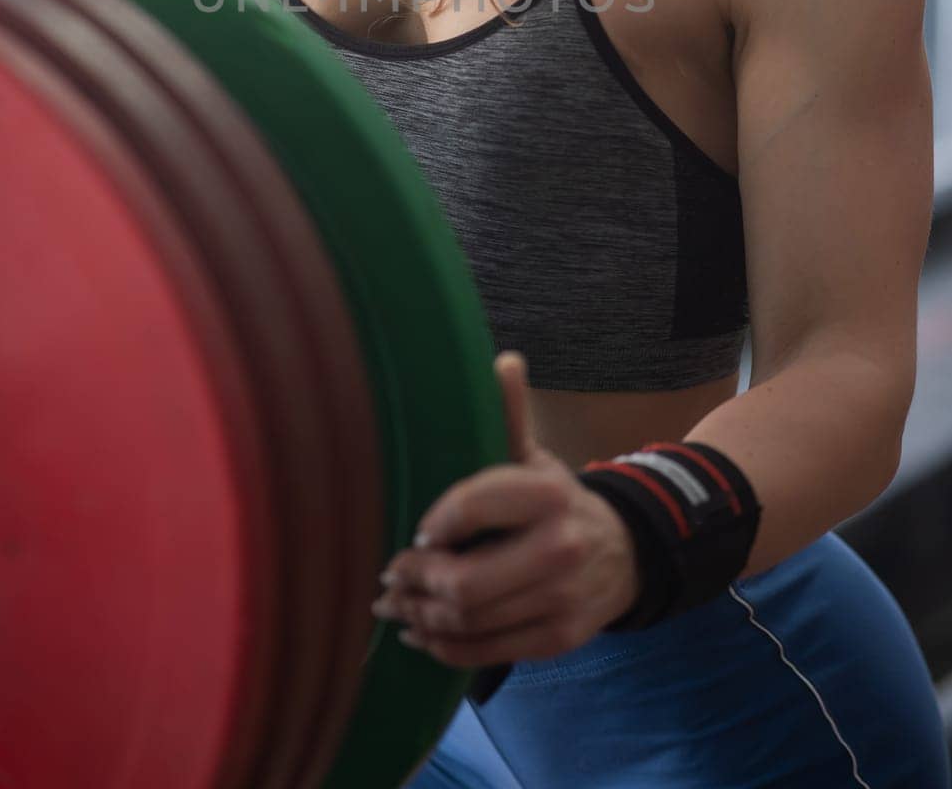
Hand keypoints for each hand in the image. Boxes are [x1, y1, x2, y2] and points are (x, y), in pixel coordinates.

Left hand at [372, 352, 642, 667]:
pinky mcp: (559, 638)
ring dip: (420, 616)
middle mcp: (560, 548)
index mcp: (547, 493)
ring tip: (393, 604)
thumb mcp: (535, 457)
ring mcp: (561, 598)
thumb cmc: (556, 501)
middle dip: (415, 581)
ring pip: (470, 621)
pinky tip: (420, 633)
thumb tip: (502, 361)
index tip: (413, 531)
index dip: (433, 524)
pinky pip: (487, 651)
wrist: (624, 553)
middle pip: (465, 582)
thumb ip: (510, 416)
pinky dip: (444, 647)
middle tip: (388, 573)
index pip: (472, 507)